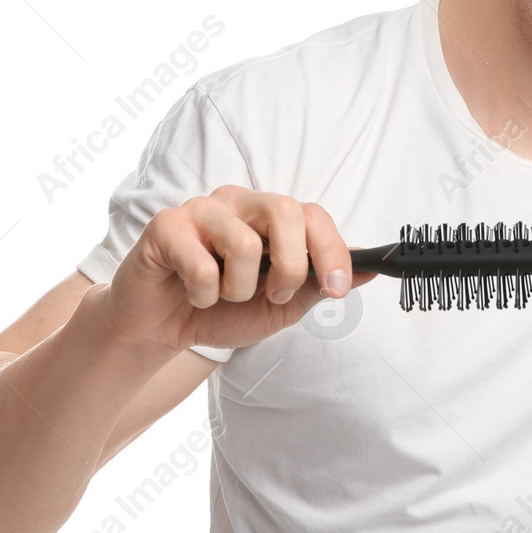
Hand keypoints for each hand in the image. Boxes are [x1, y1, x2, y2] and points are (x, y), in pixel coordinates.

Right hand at [98, 186, 378, 355]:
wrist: (162, 329)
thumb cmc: (222, 309)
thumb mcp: (281, 304)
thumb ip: (319, 283)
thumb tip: (369, 271)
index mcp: (269, 216)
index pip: (312, 214)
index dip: (331, 250)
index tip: (336, 289)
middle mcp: (238, 202)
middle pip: (285, 212)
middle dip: (290, 266)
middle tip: (273, 294)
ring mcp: (201, 209)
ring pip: (244, 244)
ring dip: (237, 290)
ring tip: (221, 295)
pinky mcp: (165, 225)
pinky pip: (202, 265)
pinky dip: (203, 294)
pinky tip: (192, 292)